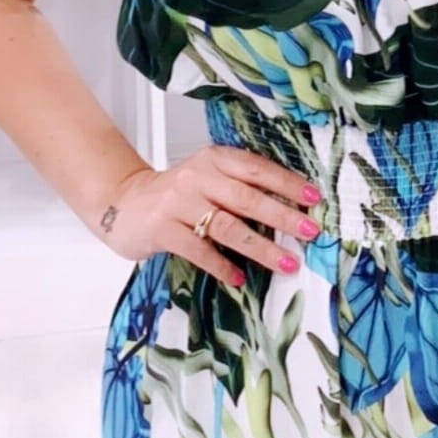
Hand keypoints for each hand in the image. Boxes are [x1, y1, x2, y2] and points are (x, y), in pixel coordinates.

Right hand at [100, 146, 321, 285]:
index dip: (287, 183)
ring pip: (227, 226)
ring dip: (261, 247)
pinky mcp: (162, 228)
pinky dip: (222, 265)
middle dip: (282, 216)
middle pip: (247, 198)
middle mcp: (197, 177)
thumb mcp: (208, 179)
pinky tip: (239, 278)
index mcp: (215, 159)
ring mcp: (177, 202)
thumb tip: (290, 211)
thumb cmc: (176, 195)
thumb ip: (240, 188)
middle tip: (310, 231)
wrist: (123, 203)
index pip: (257, 169)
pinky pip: (199, 250)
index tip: (314, 199)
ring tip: (286, 263)